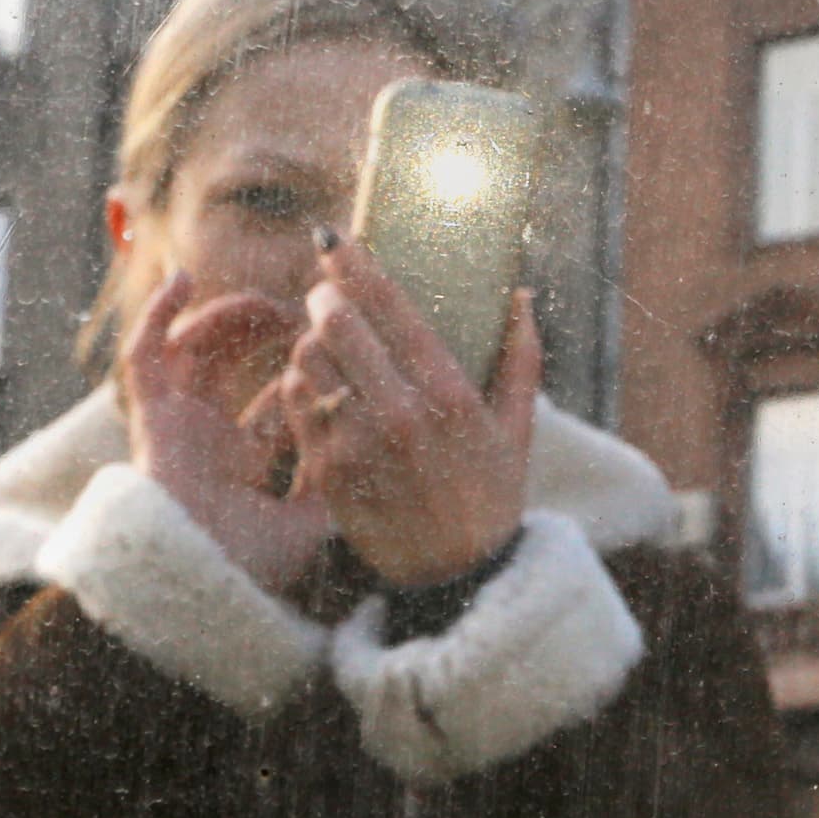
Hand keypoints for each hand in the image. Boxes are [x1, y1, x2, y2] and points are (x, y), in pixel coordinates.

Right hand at [117, 269, 332, 591]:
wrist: (195, 584)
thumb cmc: (250, 568)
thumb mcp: (311, 522)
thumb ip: (338, 483)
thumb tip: (375, 447)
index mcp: (243, 464)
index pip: (277, 402)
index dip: (305, 369)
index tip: (335, 339)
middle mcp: (208, 440)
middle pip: (234, 367)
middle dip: (267, 333)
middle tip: (305, 312)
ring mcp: (176, 426)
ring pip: (194, 351)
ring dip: (227, 317)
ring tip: (267, 304)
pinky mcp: (147, 417)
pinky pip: (143, 354)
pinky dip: (156, 314)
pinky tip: (182, 279)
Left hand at [276, 234, 537, 587]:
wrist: (455, 579)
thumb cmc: (489, 496)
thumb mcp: (517, 429)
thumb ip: (521, 358)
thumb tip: (520, 297)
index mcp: (451, 394)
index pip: (391, 308)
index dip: (355, 264)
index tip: (334, 238)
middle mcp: (402, 414)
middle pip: (338, 323)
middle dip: (326, 297)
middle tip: (326, 292)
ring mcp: (360, 443)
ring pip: (308, 358)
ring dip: (310, 341)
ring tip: (324, 342)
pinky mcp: (328, 471)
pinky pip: (296, 402)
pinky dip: (300, 384)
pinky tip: (317, 385)